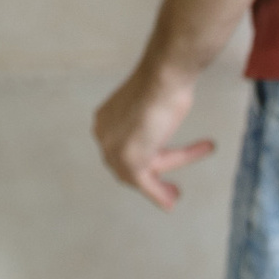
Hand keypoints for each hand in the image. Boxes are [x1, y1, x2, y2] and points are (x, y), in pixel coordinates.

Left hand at [93, 61, 215, 210]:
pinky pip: (147, 184)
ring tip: (175, 194)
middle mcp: (103, 135)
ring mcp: (113, 150)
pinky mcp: (130, 162)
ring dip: (159, 187)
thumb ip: (149, 122)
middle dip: (150, 176)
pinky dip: (159, 194)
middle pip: (130, 162)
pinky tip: (171, 202)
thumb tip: (157, 135)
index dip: (145, 158)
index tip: (159, 164)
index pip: (123, 147)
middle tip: (169, 187)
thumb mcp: (152, 103)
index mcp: (104, 119)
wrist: (165, 77)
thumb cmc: (165, 83)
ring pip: (141, 174)